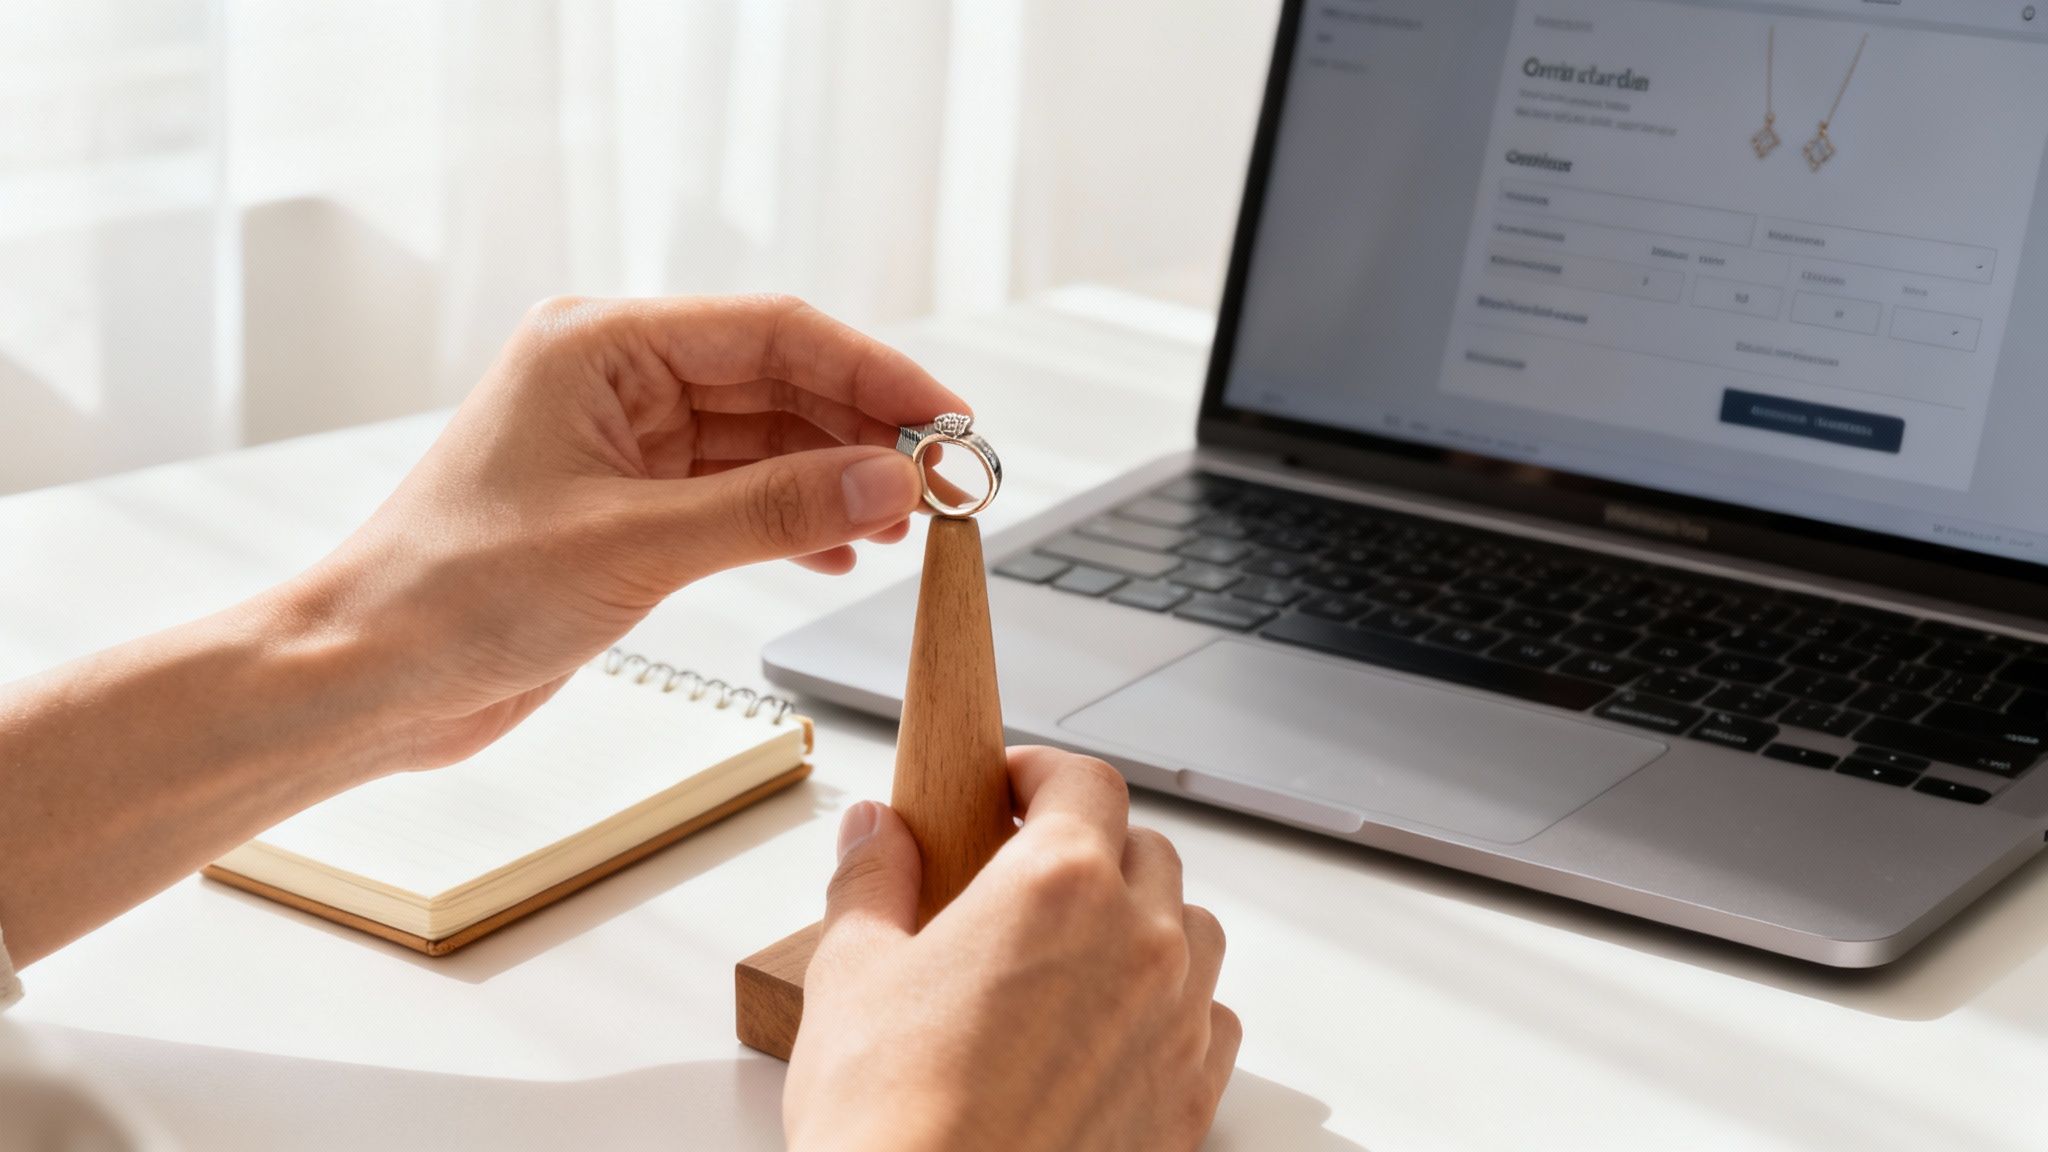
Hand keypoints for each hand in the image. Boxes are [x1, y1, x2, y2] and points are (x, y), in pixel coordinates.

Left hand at [286, 294, 964, 769]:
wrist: (370, 677)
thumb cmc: (455, 593)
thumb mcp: (635, 547)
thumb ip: (775, 511)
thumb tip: (890, 482)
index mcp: (600, 345)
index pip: (772, 333)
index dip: (874, 371)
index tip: (949, 419)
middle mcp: (616, 380)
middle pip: (779, 382)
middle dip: (867, 429)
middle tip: (950, 479)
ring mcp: (623, 444)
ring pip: (766, 441)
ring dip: (839, 477)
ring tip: (910, 521)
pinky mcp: (628, 508)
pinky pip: (739, 495)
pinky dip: (796, 520)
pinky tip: (844, 550)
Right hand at [786, 747, 1240, 1151]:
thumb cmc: (895, 1121)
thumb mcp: (851, 974)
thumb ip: (871, 880)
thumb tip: (874, 832)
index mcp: (1059, 885)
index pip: (1084, 782)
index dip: (1043, 772)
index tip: (1013, 785)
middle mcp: (1138, 941)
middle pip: (1145, 849)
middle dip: (1090, 845)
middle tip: (1028, 871)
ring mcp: (1176, 1022)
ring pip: (1193, 930)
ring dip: (1146, 920)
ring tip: (1079, 948)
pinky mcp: (1191, 1097)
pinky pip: (1214, 1019)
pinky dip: (1177, 1005)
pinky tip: (1118, 1027)